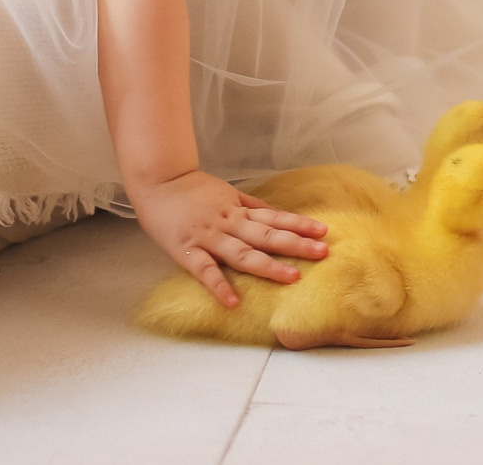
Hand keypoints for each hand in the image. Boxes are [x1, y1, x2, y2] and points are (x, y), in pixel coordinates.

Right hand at [129, 169, 328, 307]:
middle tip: (322, 253)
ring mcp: (209, 237)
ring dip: (268, 266)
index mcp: (238, 210)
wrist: (158, 180)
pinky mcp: (187, 249)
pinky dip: (219, 286)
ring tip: (292, 277)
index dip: (299, 224)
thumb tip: (276, 214)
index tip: (323, 231)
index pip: (275, 217)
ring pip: (242, 253)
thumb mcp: (226, 193)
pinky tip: (233, 302)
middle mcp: (228, 223)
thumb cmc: (191, 189)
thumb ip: (249, 206)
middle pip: (267, 235)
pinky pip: (205, 270)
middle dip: (296, 244)